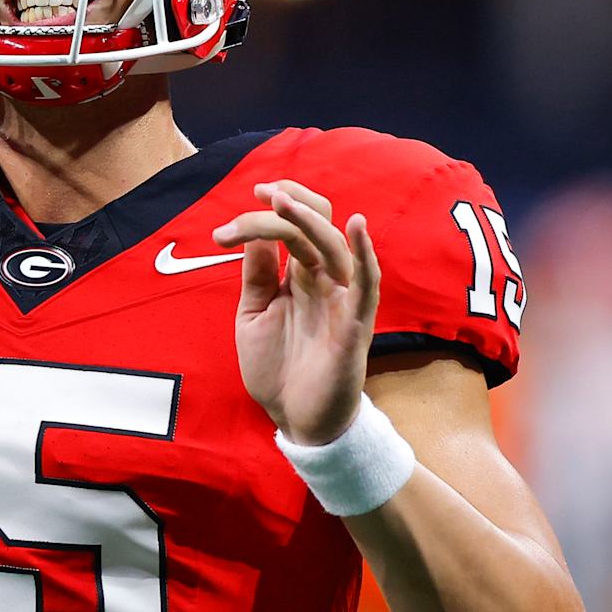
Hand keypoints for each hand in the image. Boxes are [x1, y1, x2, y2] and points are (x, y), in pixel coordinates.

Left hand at [212, 180, 380, 445]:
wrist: (295, 420)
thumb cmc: (278, 369)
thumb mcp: (254, 316)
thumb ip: (256, 277)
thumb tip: (252, 235)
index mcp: (300, 277)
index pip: (293, 228)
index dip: (271, 210)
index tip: (244, 203)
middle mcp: (324, 281)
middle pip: (317, 224)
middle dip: (289, 202)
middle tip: (260, 192)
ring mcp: (342, 299)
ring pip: (335, 245)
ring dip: (308, 219)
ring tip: (279, 201)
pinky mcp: (355, 324)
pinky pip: (367, 283)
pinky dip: (364, 253)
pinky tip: (355, 226)